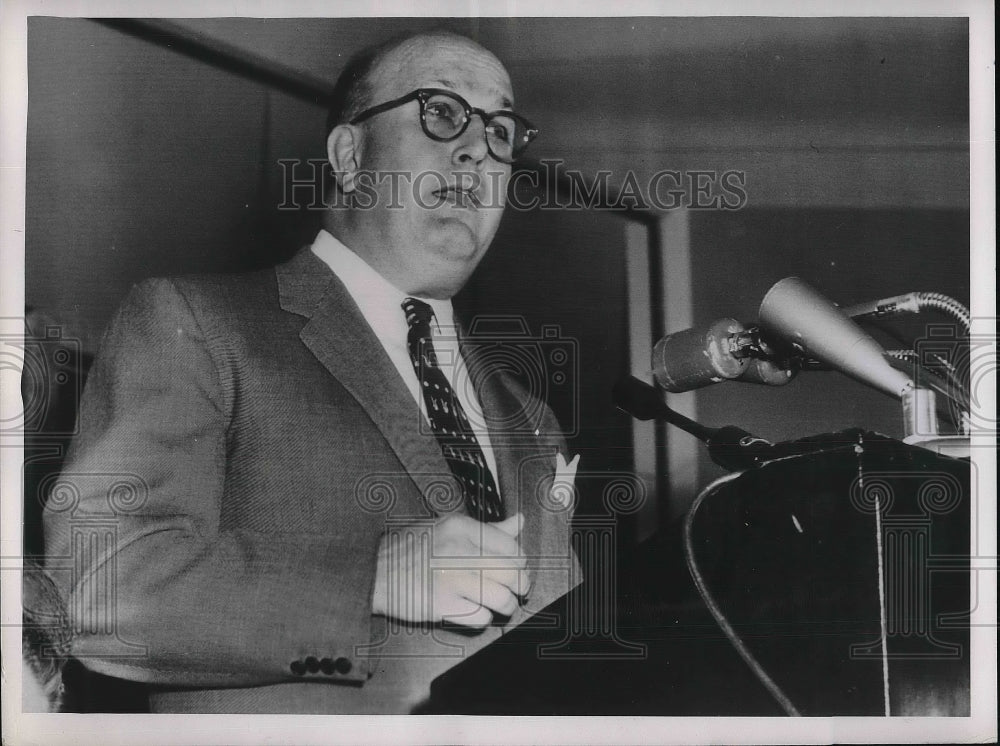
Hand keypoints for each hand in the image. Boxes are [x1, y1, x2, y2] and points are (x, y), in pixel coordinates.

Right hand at [371, 513, 529, 628]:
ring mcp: (451, 578)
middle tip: (514, 590)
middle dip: (519, 587)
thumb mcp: (447, 527)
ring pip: (502, 598)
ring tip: (497, 604)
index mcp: (461, 527)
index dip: (520, 563)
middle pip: (513, 573)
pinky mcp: (442, 604)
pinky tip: (474, 611)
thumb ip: (488, 529)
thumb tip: (519, 522)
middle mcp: (458, 550)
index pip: (512, 548)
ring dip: (505, 606)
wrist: (373, 571)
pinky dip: (483, 618)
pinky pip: (481, 617)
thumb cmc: (410, 549)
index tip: (516, 570)